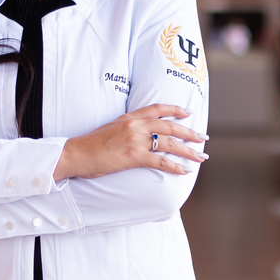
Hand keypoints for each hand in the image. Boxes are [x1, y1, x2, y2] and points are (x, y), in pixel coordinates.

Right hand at [53, 104, 206, 180]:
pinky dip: (175, 166)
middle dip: (190, 133)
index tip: (189, 114)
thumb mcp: (111, 128)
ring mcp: (135, 140)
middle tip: (203, 138)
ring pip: (169, 144)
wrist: (76, 154)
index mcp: (130, 117)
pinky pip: (160, 161)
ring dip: (188, 151)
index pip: (158, 108)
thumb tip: (140, 133)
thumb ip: (127, 127)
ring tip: (200, 157)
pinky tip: (185, 171)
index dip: (176, 110)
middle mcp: (135, 126)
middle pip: (170, 126)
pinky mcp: (133, 156)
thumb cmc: (91, 144)